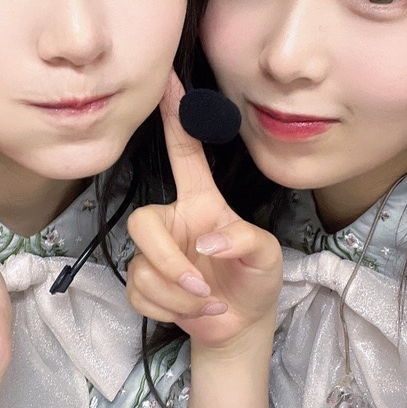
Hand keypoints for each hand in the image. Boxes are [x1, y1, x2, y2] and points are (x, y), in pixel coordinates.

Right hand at [126, 74, 281, 349]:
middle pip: (141, 222)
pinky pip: (139, 293)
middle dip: (168, 261)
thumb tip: (207, 244)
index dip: (175, 118)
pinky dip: (169, 309)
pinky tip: (192, 312)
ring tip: (209, 303)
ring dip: (178, 295)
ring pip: (143, 267)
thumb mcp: (267, 256)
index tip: (168, 81)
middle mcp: (173, 222)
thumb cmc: (256, 279)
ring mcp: (155, 254)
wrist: (241, 326)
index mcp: (201, 203)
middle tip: (200, 286)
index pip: (184, 153)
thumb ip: (244, 241)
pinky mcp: (143, 284)